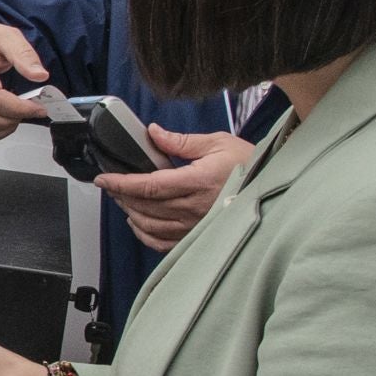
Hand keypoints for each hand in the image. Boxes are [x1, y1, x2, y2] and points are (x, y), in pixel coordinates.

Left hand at [97, 126, 251, 253]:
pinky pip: (164, 242)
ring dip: (131, 213)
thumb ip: (181, 141)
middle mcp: (195, 207)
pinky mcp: (198, 235)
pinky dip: (145, 234)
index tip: (104, 179)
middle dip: (122, 195)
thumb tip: (154, 133)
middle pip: (146, 206)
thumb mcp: (217, 143)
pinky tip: (138, 223)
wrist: (271, 186)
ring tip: (122, 199)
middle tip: (111, 185)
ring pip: (151, 225)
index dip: (122, 183)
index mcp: (198, 182)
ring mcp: (196, 225)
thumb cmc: (248, 164)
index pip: (149, 186)